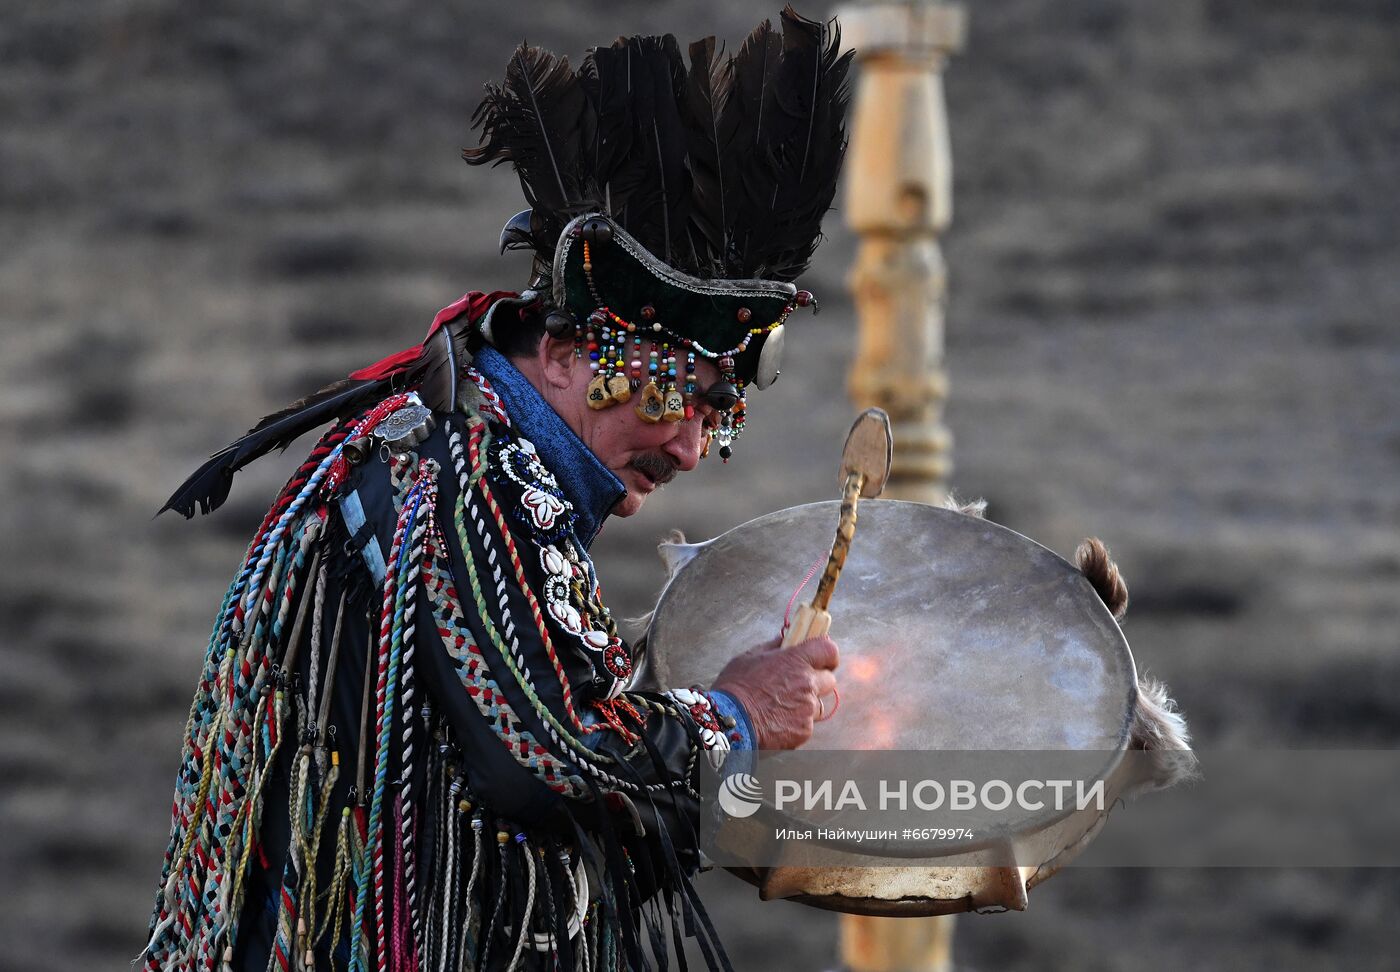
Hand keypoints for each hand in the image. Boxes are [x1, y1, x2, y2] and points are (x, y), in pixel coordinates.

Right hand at [711, 635, 838, 749]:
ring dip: (807, 704)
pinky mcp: (804, 731)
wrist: (728, 722)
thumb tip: (785, 639)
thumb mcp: (750, 657)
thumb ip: (773, 647)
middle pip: (829, 679)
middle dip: (817, 680)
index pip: (829, 651)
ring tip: (782, 707)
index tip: (821, 658)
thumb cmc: (735, 688)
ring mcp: (807, 710)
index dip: (827, 654)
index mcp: (796, 661)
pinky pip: (807, 724)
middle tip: (798, 684)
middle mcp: (807, 684)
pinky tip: (777, 721)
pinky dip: (796, 723)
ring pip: (818, 704)